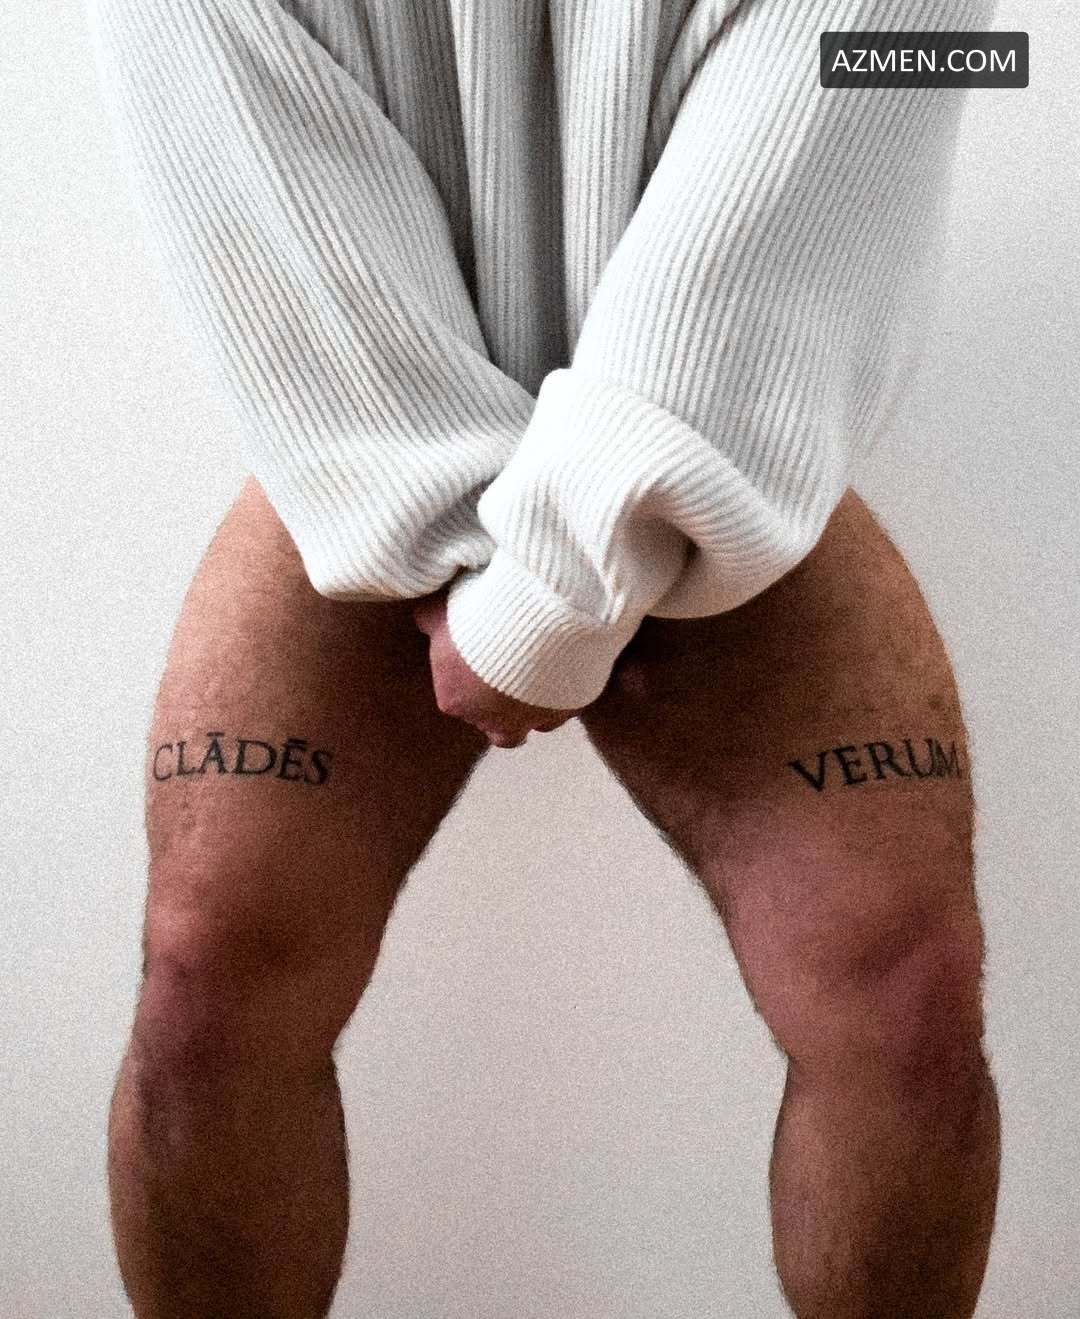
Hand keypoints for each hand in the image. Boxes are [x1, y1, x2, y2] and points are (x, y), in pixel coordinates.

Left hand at [412, 588, 578, 746]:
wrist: (535, 618)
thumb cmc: (480, 617)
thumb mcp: (440, 611)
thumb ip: (429, 621)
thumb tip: (424, 619)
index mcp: (456, 701)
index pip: (456, 700)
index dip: (468, 679)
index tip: (478, 655)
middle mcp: (495, 721)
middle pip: (494, 725)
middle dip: (498, 704)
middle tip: (506, 672)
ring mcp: (534, 718)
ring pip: (533, 724)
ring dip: (532, 706)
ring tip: (539, 676)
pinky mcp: (568, 707)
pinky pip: (565, 707)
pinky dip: (564, 692)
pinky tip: (565, 668)